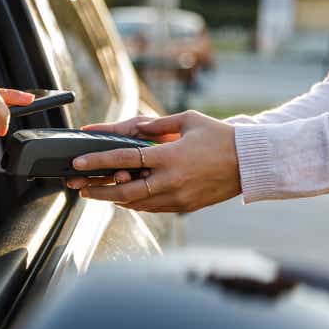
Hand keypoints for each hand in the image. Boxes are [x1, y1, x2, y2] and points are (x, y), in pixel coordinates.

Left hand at [65, 111, 241, 212]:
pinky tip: (122, 197)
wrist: (250, 163)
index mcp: (170, 157)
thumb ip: (157, 124)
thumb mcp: (189, 120)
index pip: (125, 159)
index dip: (98, 161)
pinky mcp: (184, 207)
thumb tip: (133, 127)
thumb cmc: (220, 137)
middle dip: (97, 190)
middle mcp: (171, 181)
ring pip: (135, 204)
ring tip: (95, 192)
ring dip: (113, 199)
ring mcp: (177, 197)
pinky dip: (133, 203)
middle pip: (123, 191)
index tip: (78, 162)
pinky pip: (151, 208)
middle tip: (78, 187)